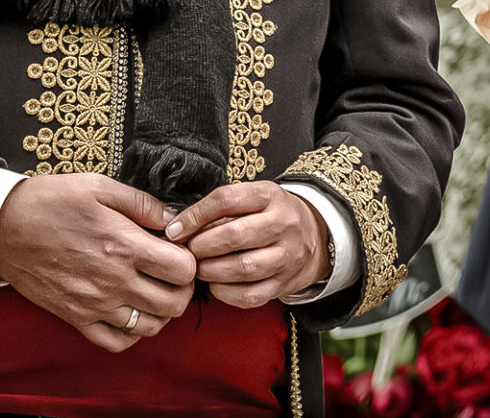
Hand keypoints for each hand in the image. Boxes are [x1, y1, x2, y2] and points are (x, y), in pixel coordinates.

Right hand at [0, 173, 195, 352]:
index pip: (184, 270)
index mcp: (124, 245)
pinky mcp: (75, 318)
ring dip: (160, 311)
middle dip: (182, 288)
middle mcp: (113, 281)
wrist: (2, 228)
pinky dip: (132, 332)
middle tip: (172, 271)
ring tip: (153, 289)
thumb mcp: (100, 188)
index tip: (180, 249)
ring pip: (149, 327)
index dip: (190, 259)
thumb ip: (144, 204)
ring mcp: (94, 305)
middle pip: (174, 303)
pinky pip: (116, 342)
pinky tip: (131, 310)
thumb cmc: (53, 202)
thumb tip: (175, 220)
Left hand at [167, 181, 329, 308]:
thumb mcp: (252, 199)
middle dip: (201, 246)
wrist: (314, 236)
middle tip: (189, 252)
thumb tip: (177, 230)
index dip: (194, 215)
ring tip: (200, 268)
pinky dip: (225, 293)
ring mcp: (288, 255)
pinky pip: (250, 294)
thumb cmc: (269, 216)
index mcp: (271, 196)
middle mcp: (284, 224)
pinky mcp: (285, 282)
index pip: (227, 199)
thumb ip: (219, 210)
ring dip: (211, 271)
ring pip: (243, 267)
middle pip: (234, 235)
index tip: (175, 230)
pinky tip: (216, 284)